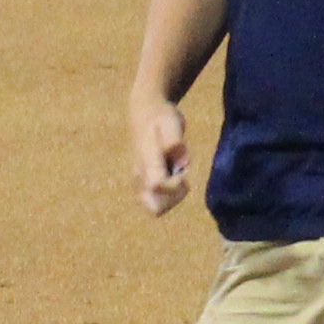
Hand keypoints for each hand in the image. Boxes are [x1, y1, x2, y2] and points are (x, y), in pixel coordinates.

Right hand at [129, 92, 194, 216]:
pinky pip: (157, 203)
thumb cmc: (160, 117)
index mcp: (145, 161)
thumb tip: (181, 159)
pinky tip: (174, 178)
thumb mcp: (170, 120)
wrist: (144, 115)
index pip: (157, 186)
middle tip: (182, 179)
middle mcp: (139, 176)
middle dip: (173, 199)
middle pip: (154, 208)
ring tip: (178, 177)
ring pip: (156, 209)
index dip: (174, 186)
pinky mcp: (143, 186)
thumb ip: (173, 138)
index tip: (183, 174)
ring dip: (172, 198)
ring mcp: (139, 183)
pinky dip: (170, 196)